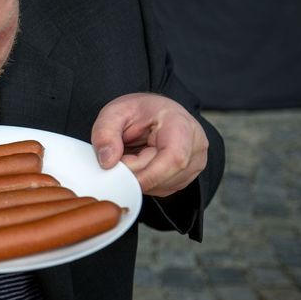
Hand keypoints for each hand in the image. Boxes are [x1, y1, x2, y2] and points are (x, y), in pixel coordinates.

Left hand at [91, 93, 208, 196]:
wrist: (154, 112)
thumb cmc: (139, 110)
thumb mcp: (114, 113)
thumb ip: (105, 133)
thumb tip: (107, 162)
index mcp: (180, 124)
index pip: (174, 158)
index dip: (147, 175)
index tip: (122, 176)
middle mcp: (195, 145)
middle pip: (163, 175)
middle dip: (134, 173)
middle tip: (120, 157)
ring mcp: (195, 163)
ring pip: (162, 186)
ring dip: (140, 177)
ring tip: (133, 155)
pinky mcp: (187, 176)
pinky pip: (162, 188)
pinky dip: (146, 181)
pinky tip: (142, 164)